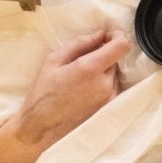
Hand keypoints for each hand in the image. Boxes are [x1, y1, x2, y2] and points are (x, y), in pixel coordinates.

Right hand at [15, 28, 130, 149]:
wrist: (40, 128)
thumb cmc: (42, 93)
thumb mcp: (54, 60)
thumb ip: (79, 44)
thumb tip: (100, 34)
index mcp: (90, 69)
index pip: (122, 46)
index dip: (118, 35)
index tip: (107, 35)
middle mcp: (105, 84)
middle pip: (116, 59)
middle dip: (103, 54)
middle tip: (82, 59)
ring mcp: (109, 98)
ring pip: (114, 74)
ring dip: (103, 70)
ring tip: (80, 77)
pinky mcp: (108, 109)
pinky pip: (112, 88)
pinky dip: (102, 83)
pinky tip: (84, 89)